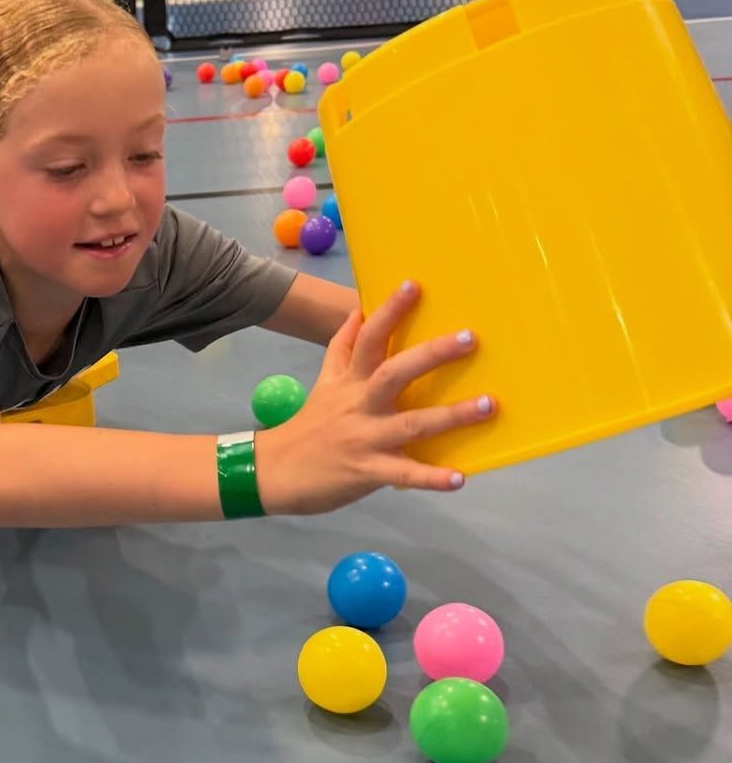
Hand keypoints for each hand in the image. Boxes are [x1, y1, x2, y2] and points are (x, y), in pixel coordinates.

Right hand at [254, 281, 494, 514]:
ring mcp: (364, 439)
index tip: (414, 284)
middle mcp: (360, 405)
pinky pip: (404, 474)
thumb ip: (342, 349)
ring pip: (411, 424)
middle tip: (470, 337)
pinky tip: (459, 478)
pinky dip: (431, 478)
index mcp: (350, 382)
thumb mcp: (323, 383)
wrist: (273, 472)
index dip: (390, 312)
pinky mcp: (367, 472)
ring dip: (451, 415)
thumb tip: (359, 311)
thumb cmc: (309, 427)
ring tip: (488, 405)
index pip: (369, 338)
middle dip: (433, 355)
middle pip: (395, 372)